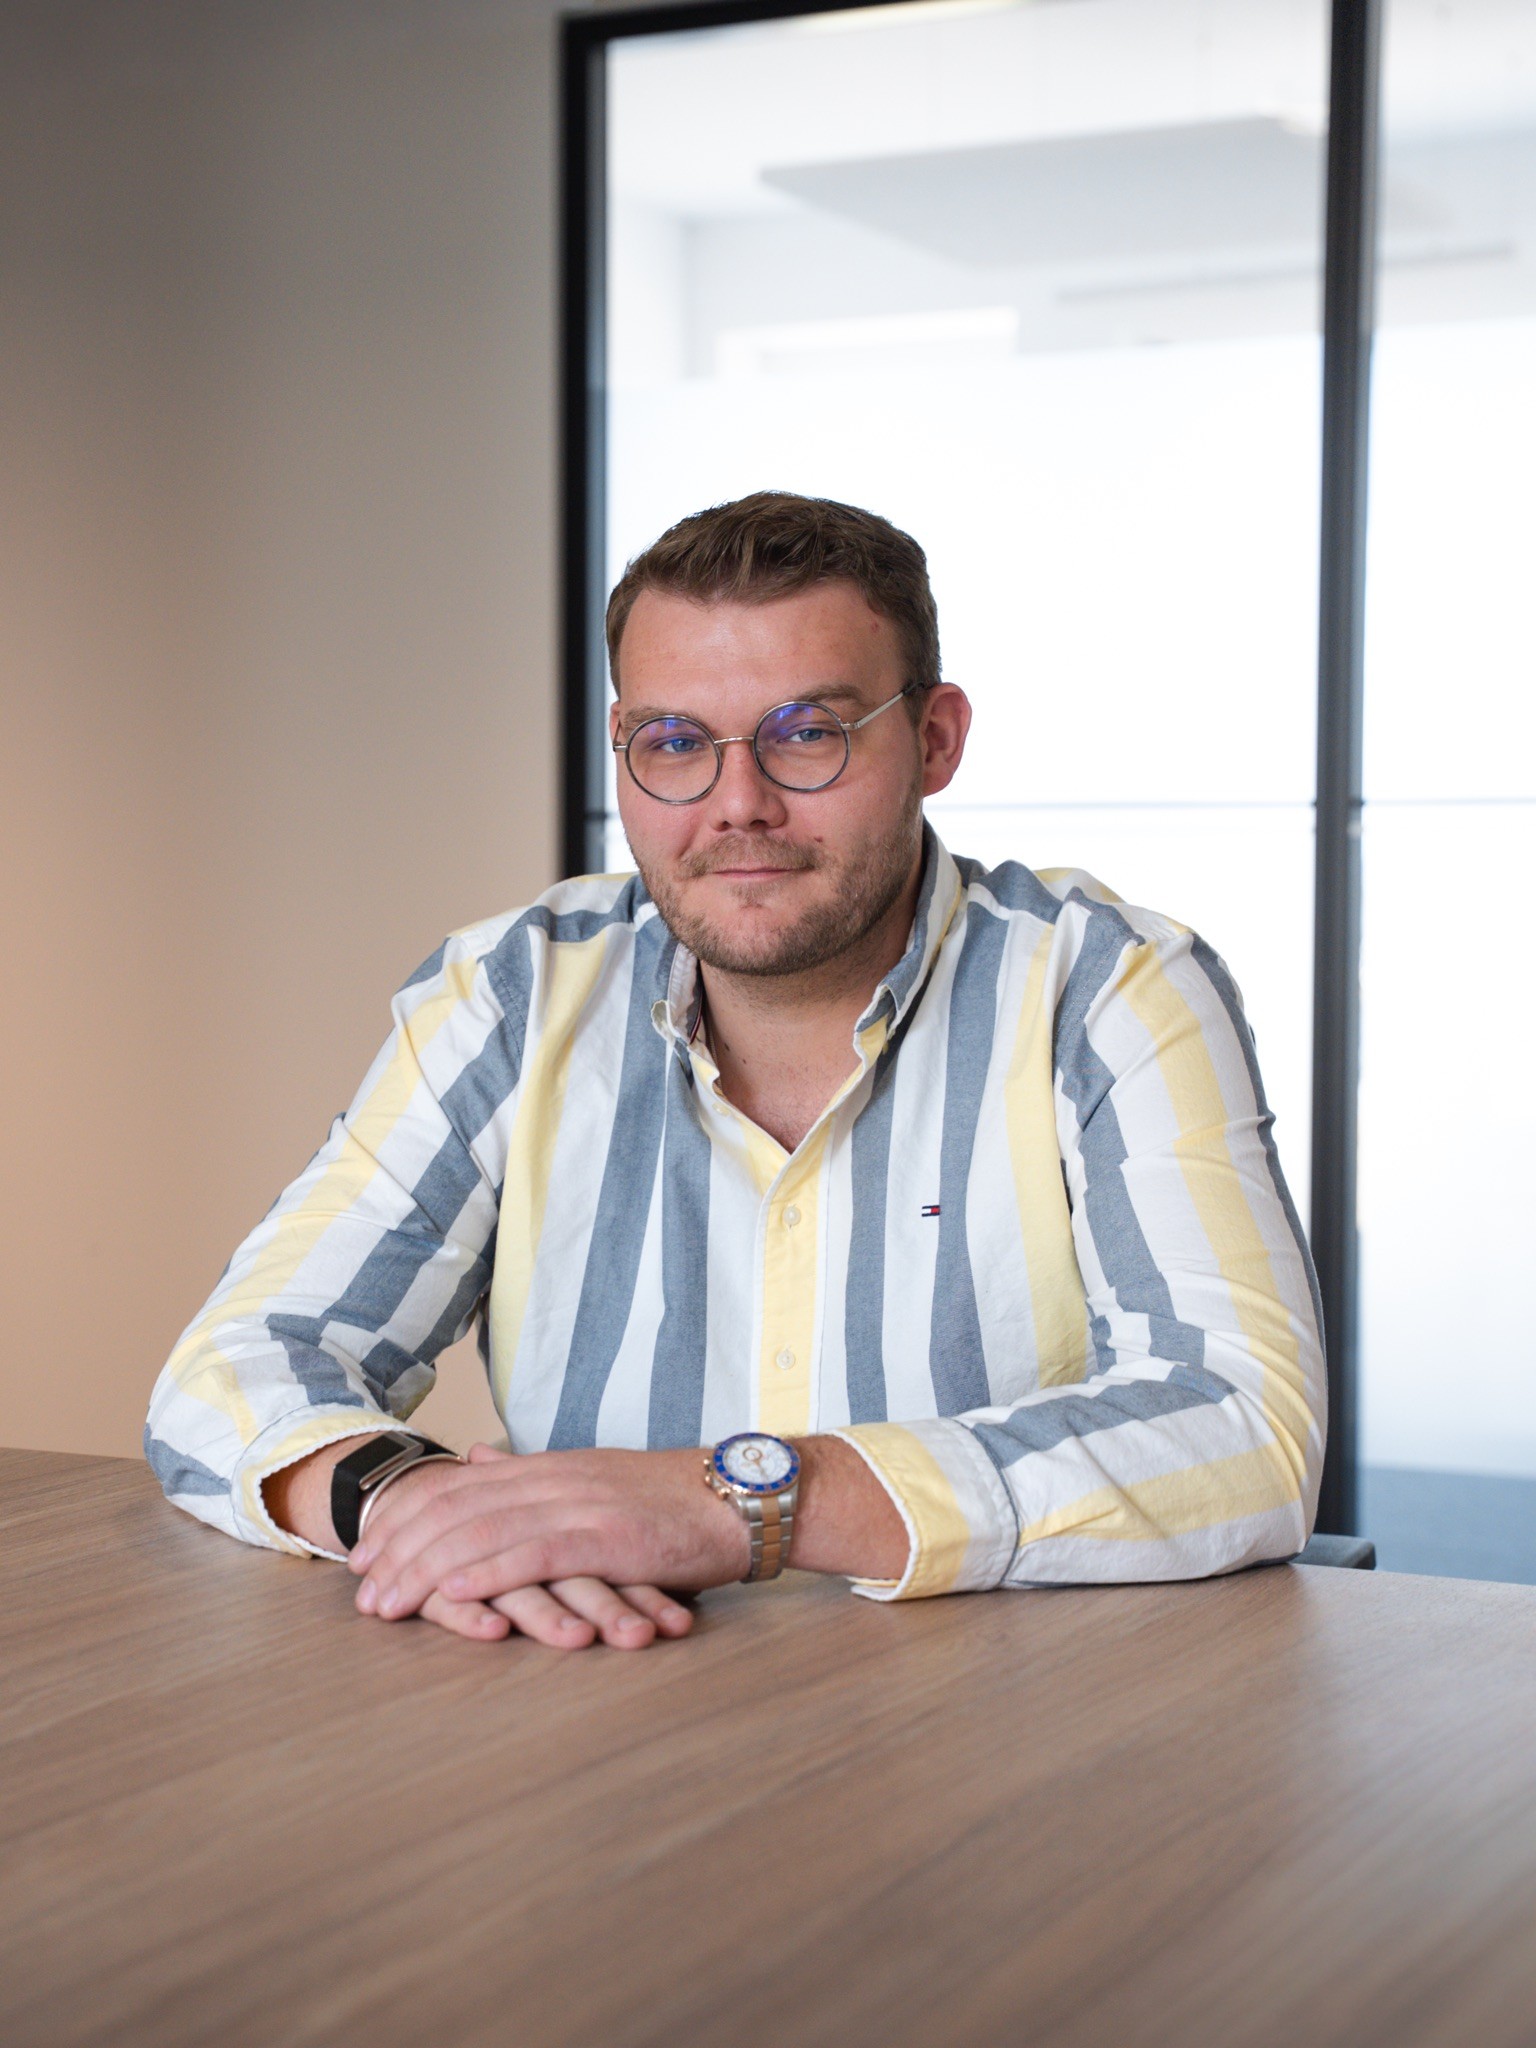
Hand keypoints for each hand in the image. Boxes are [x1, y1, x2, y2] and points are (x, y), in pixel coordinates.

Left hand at [349, 1442, 748, 1627]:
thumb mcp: (594, 1477)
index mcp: (550, 1468)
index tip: (365, 1553)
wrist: (742, 1497)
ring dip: (425, 1570)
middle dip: (399, 1549)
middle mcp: (555, 1480)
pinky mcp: (606, 1538)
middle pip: (456, 1509)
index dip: (404, 1519)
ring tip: (388, 1603)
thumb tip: (477, 1461)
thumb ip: (532, 1474)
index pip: (457, 1488)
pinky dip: (486, 1575)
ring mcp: (579, 1506)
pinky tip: (452, 1595)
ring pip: (482, 1532)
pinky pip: (533, 1555)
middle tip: (359, 1589)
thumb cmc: (675, 1502)